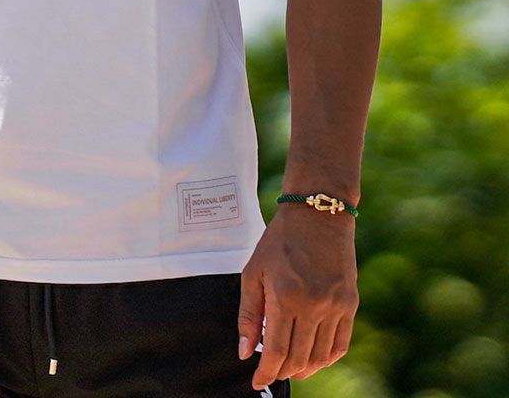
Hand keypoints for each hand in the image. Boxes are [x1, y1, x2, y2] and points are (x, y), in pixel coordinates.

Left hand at [237, 204, 358, 389]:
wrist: (317, 214)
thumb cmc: (279, 241)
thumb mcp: (253, 271)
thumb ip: (248, 315)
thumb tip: (245, 352)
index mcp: (285, 296)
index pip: (276, 351)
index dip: (266, 372)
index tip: (257, 381)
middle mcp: (313, 305)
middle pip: (298, 359)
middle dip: (281, 371)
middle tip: (271, 370)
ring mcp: (335, 306)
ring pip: (320, 357)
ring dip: (304, 369)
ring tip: (290, 367)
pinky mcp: (350, 304)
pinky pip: (340, 345)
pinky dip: (326, 359)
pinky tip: (313, 357)